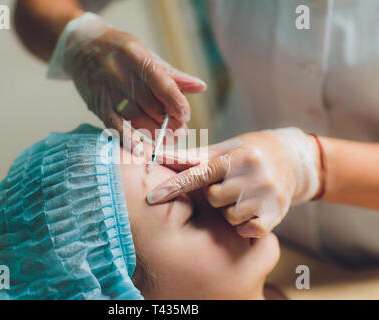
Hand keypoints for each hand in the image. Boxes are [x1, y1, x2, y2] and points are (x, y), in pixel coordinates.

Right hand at [48, 12, 206, 149]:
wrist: (79, 47)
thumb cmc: (118, 51)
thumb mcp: (145, 54)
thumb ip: (171, 74)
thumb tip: (201, 87)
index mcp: (135, 55)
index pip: (161, 83)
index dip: (176, 102)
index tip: (186, 115)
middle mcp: (119, 71)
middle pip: (149, 103)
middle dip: (168, 120)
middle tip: (181, 132)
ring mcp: (105, 88)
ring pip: (134, 116)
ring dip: (154, 131)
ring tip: (169, 139)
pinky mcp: (95, 103)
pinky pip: (113, 124)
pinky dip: (127, 138)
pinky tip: (139, 148)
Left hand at [147, 128, 320, 237]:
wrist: (294, 161)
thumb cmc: (251, 152)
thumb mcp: (226, 148)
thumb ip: (194, 156)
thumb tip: (159, 156)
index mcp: (240, 156)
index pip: (200, 174)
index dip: (174, 186)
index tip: (152, 198)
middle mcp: (256, 176)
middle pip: (214, 199)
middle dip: (216, 194)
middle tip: (230, 184)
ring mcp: (268, 197)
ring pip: (229, 216)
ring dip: (229, 210)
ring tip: (242, 195)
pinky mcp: (276, 216)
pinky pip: (245, 230)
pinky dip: (243, 224)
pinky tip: (251, 209)